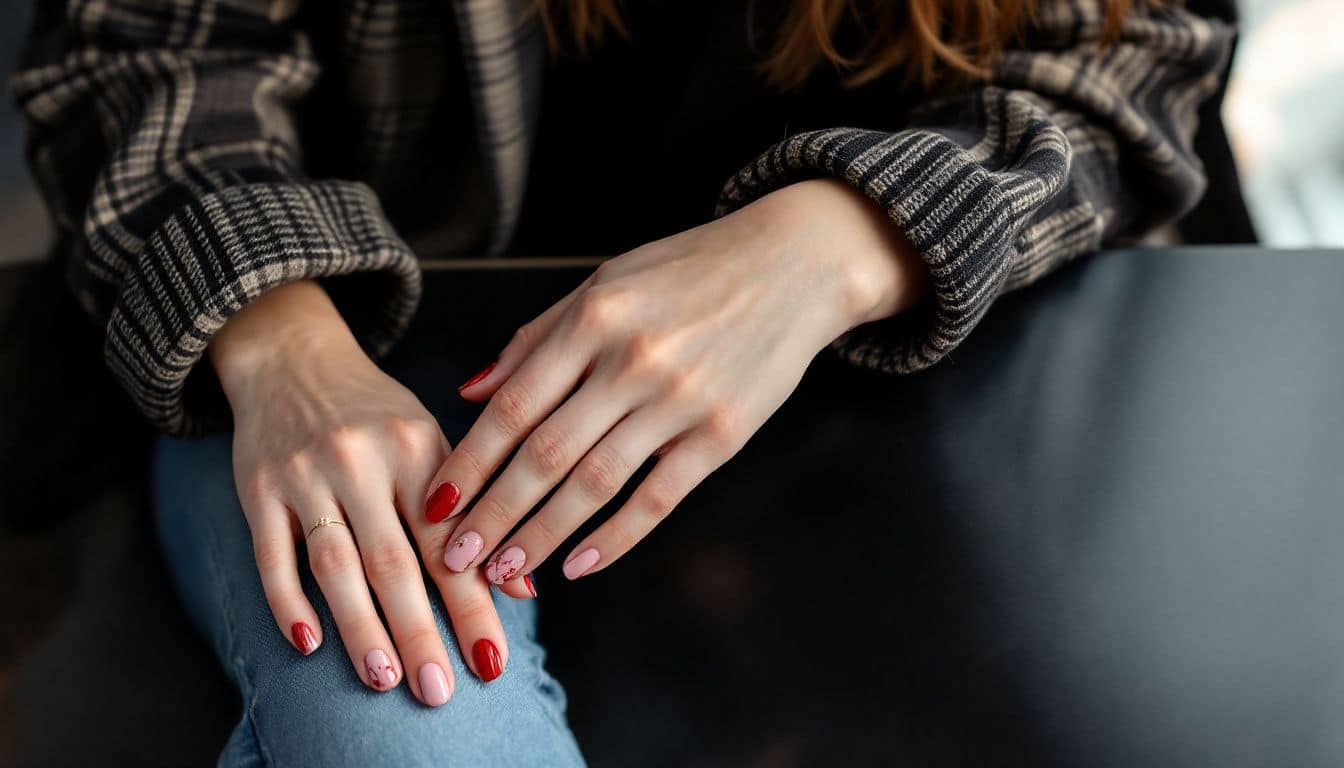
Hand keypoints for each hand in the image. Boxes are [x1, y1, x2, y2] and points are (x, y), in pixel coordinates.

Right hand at [208, 280, 532, 706]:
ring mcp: (306, 475)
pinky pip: (272, 555)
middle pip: (394, 561)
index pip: (450, 541)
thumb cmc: (377, 414)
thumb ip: (475, 509)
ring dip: (360, 627)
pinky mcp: (258, 488)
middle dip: (420, 631)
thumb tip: (524, 588)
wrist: (293, 358)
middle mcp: (362, 460)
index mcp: (416, 448)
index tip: (492, 662)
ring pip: (335, 564)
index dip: (473, 605)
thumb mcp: (432, 442)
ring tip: (383, 679)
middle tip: (439, 690)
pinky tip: (308, 645)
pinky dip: (287, 602)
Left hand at [423, 178, 927, 582]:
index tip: (435, 504)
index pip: (513, 405)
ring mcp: (680, 400)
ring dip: (543, 535)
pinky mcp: (723, 434)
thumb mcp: (606, 282)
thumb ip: (538, 337)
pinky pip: (659, 499)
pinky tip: (581, 565)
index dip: (470, 461)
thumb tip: (471, 392)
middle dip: (493, 513)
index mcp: (594, 317)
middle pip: (545, 454)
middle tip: (455, 558)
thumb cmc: (689, 271)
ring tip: (507, 571)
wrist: (793, 264)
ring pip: (594, 484)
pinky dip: (616, 538)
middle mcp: (633, 361)